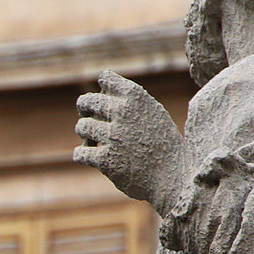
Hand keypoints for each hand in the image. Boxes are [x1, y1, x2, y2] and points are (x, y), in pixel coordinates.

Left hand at [74, 70, 190, 211]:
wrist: (174, 176)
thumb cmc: (162, 143)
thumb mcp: (152, 112)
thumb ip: (129, 98)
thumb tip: (101, 82)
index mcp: (136, 97)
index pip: (105, 78)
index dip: (102, 91)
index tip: (107, 104)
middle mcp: (123, 112)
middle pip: (86, 102)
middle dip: (85, 110)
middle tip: (92, 120)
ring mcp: (113, 136)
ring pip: (82, 127)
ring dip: (86, 135)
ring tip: (97, 142)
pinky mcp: (105, 159)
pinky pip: (80, 153)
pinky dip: (84, 155)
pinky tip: (95, 158)